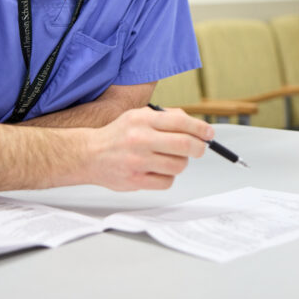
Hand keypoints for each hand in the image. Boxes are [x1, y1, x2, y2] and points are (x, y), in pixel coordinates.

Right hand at [86, 107, 213, 190]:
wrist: (89, 154)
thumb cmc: (118, 135)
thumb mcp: (138, 116)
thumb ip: (165, 118)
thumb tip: (195, 125)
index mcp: (142, 120)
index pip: (181, 122)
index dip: (200, 128)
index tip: (209, 133)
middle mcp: (140, 139)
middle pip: (184, 145)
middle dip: (199, 147)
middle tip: (200, 148)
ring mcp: (137, 161)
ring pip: (178, 165)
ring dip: (181, 162)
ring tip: (172, 158)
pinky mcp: (135, 181)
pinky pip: (167, 182)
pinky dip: (168, 176)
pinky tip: (159, 170)